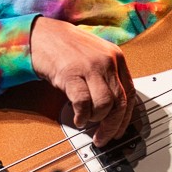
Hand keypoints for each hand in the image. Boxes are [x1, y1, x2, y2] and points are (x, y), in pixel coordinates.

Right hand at [30, 17, 135, 146]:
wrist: (41, 34)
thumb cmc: (66, 47)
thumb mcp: (96, 56)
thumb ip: (108, 77)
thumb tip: (114, 109)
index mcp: (116, 57)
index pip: (130, 93)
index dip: (125, 117)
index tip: (119, 130)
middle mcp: (107, 61)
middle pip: (120, 102)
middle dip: (112, 126)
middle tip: (103, 137)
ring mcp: (90, 66)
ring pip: (105, 104)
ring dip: (95, 119)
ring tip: (86, 120)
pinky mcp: (71, 73)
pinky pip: (83, 102)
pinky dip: (81, 116)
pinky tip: (77, 118)